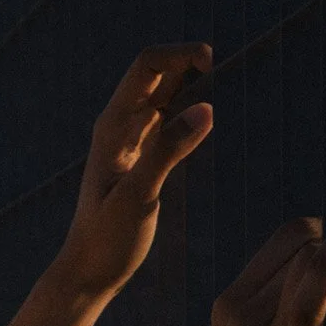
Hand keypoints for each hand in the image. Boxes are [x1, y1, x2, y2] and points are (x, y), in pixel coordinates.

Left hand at [48, 44, 216, 299]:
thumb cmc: (107, 238)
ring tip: (236, 89)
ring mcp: (133, 141)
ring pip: (166, 96)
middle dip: (193, 63)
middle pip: (159, 74)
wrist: (89, 271)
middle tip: (237, 75)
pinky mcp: (145, 158)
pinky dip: (193, 112)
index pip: (146, 66)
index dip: (180, 54)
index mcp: (113, 126)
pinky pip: (171, 121)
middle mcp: (121, 126)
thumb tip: (206, 108)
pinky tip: (218, 121)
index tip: (216, 63)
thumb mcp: (139, 196)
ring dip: (196, 85)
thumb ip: (167, 152)